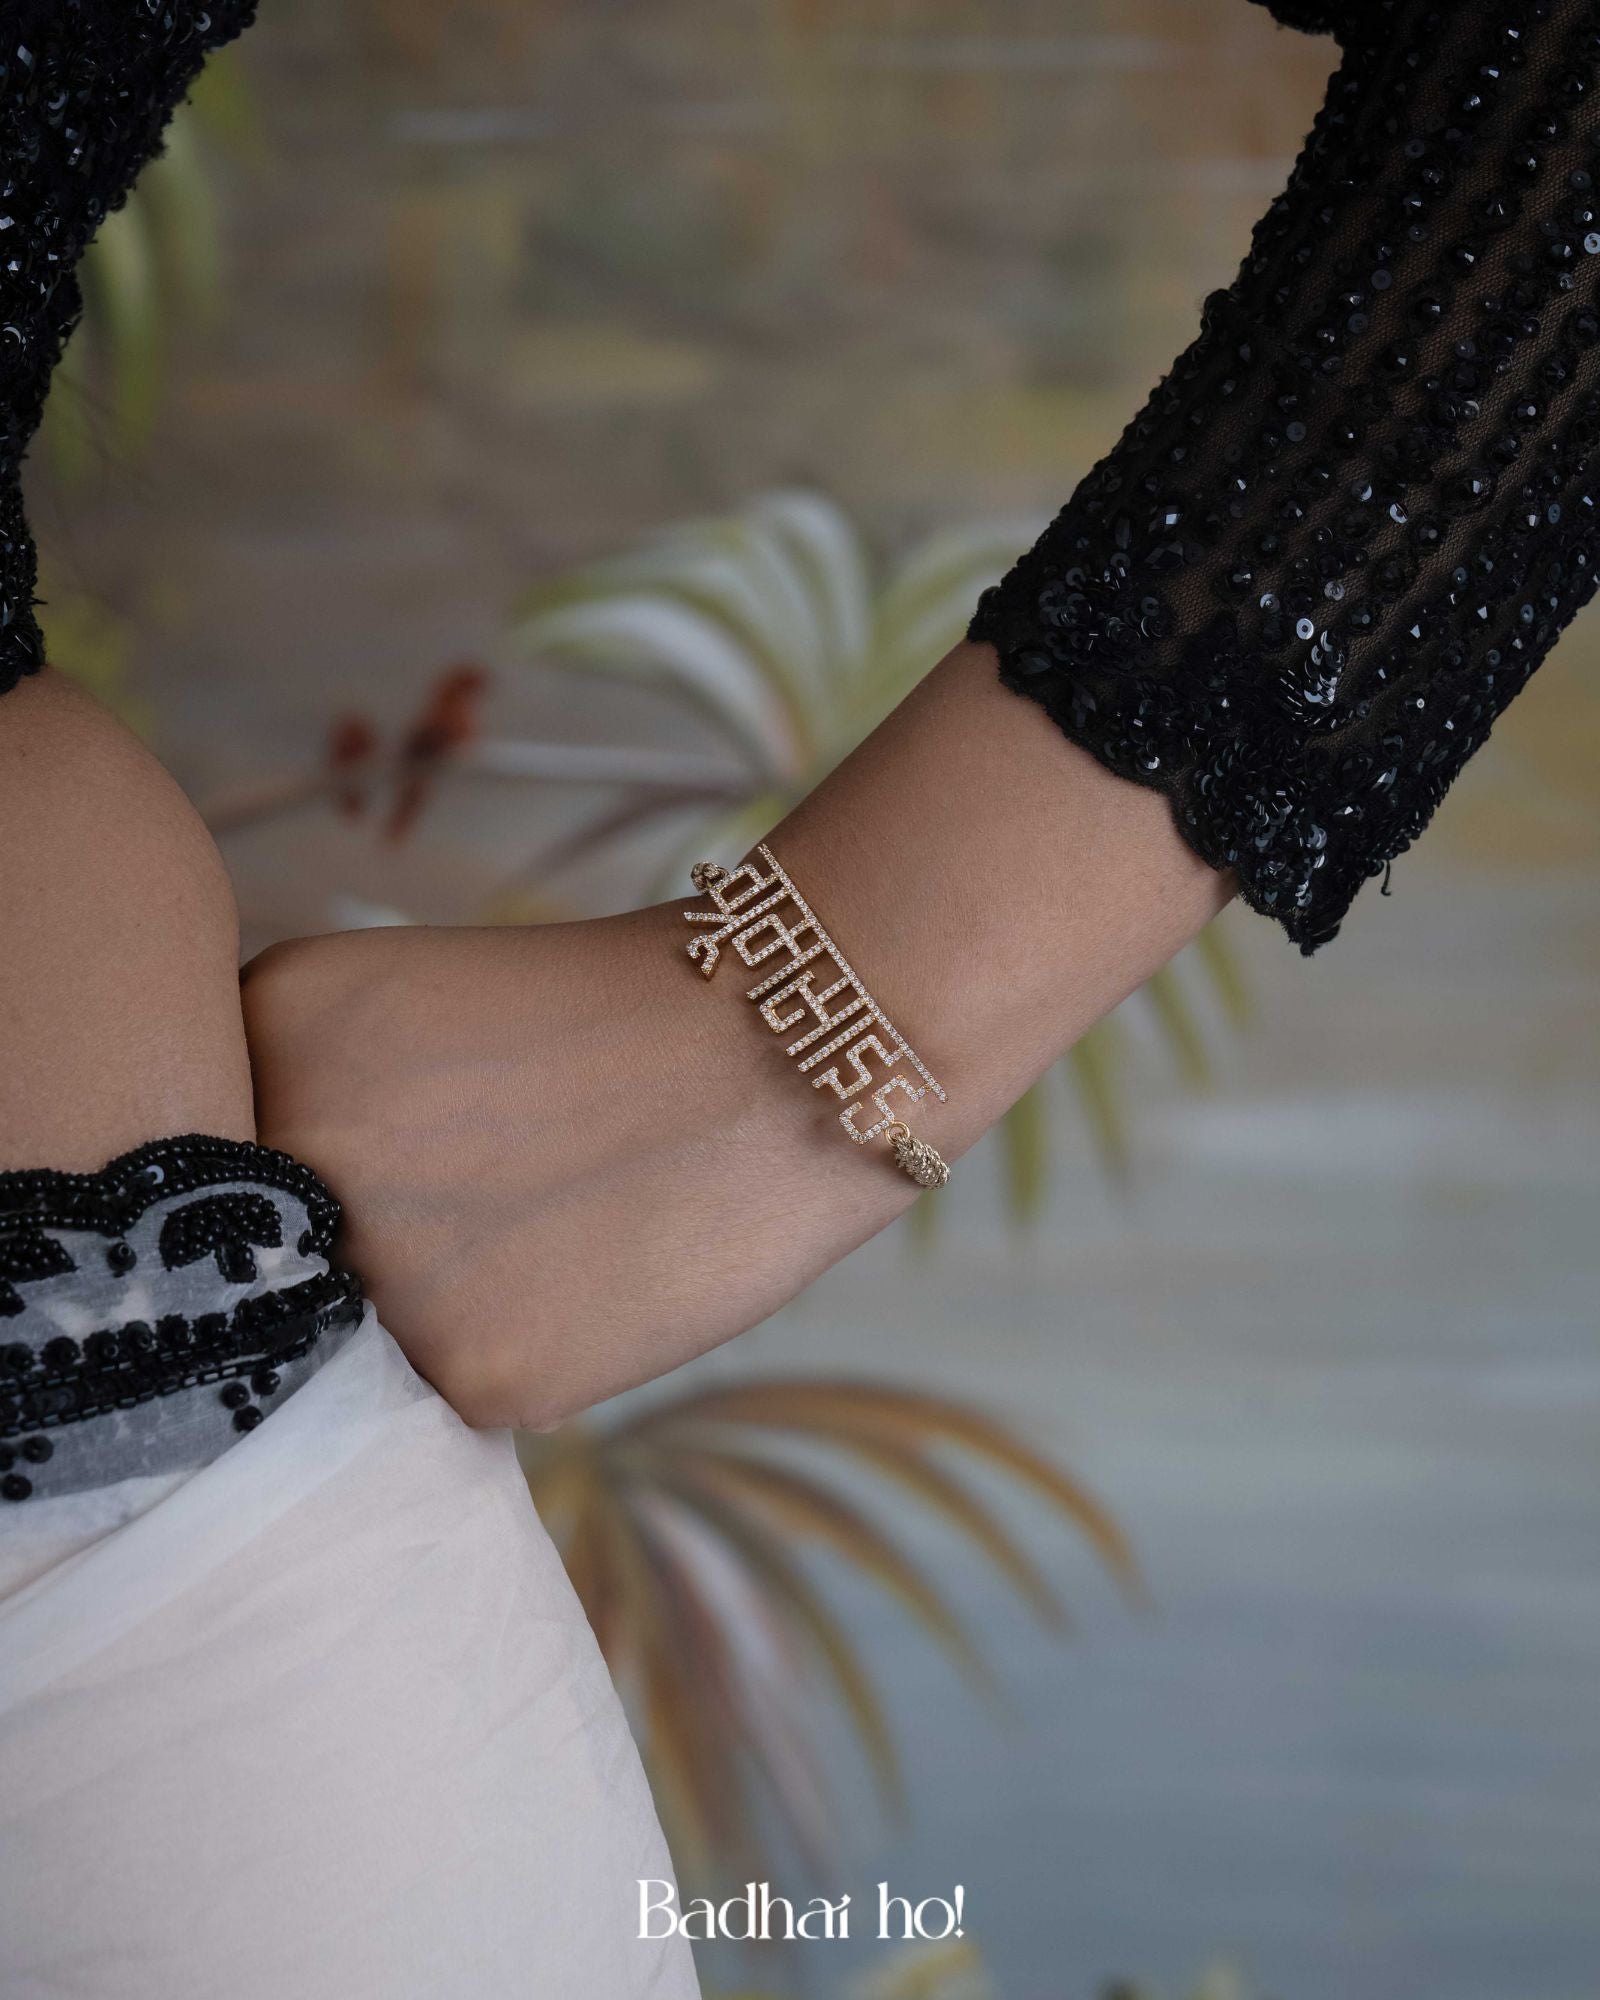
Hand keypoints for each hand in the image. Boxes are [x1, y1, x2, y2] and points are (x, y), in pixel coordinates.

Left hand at [242, 644, 1229, 1426]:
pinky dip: (504, 1343)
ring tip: (540, 1218)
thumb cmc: (620, 1012)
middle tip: (481, 1180)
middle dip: (350, 1228)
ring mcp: (380, 1265)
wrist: (799, 1045)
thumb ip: (299, 1090)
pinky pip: (444, 1388)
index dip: (298, 1150)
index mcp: (276, 1018)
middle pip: (266, 1245)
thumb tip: (230, 1234)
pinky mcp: (475, 1372)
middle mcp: (297, 1144)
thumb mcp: (412, 998)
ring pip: (352, 1331)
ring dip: (422, 1297)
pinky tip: (578, 1269)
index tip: (392, 1131)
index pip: (217, 1140)